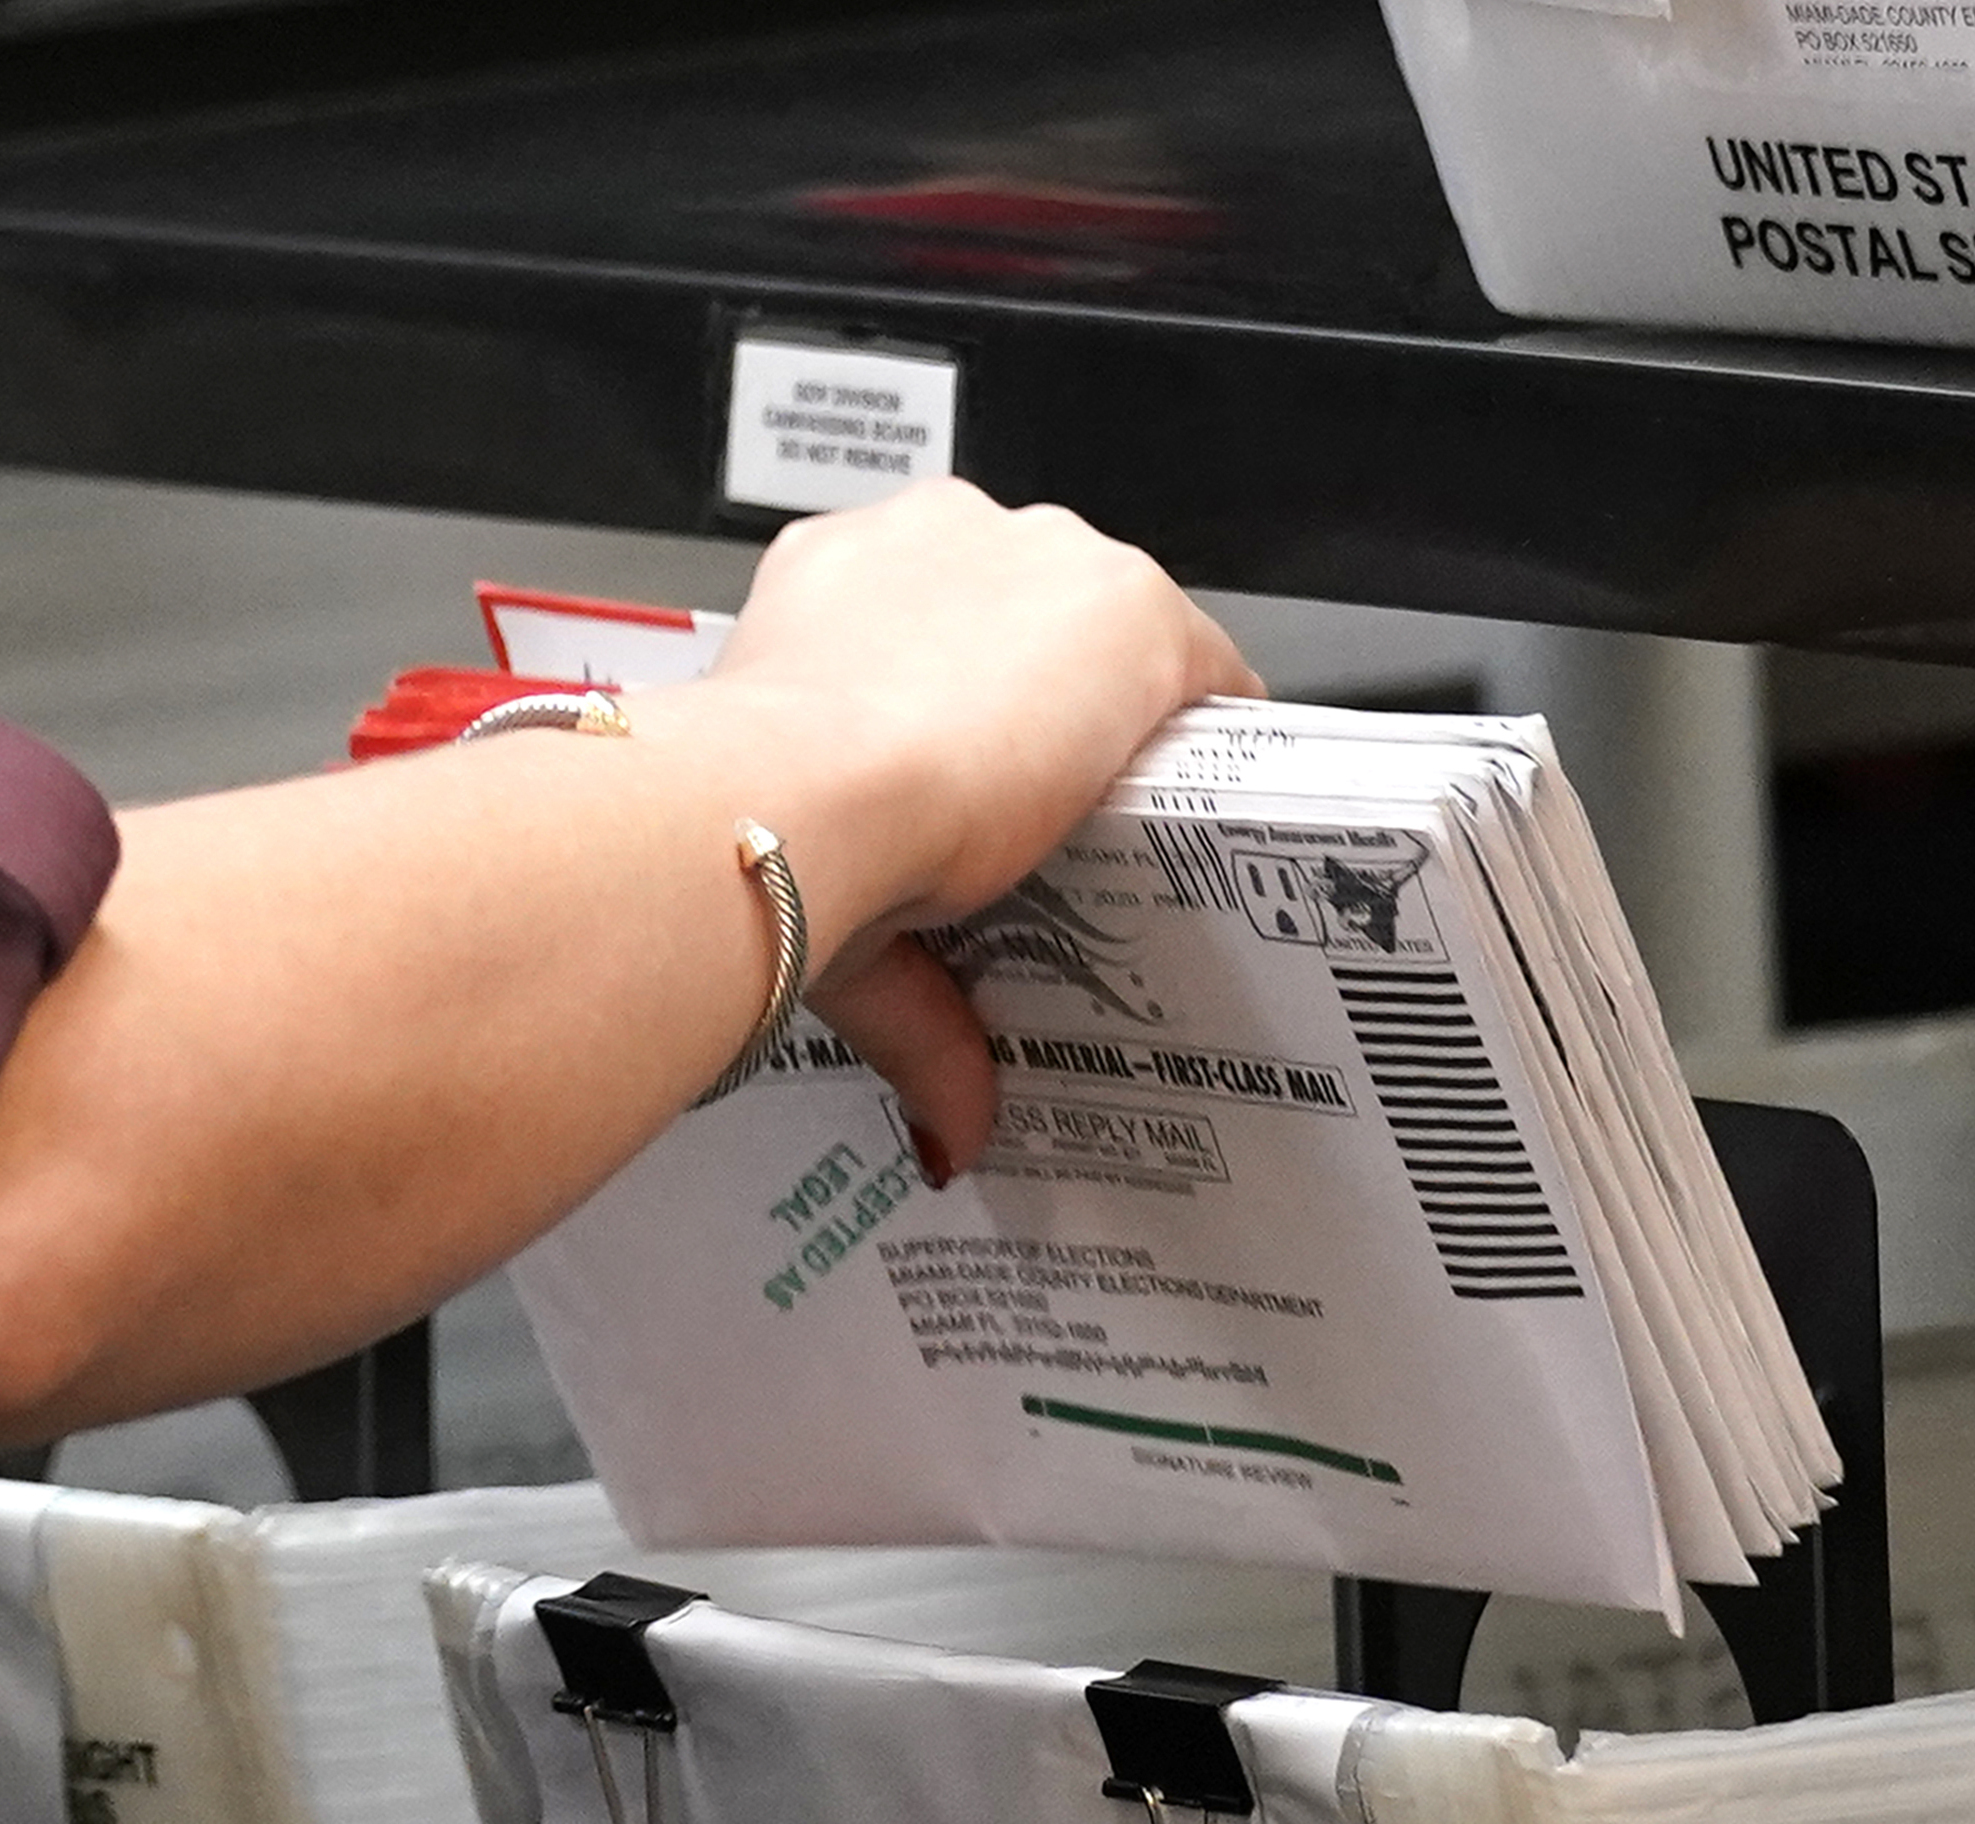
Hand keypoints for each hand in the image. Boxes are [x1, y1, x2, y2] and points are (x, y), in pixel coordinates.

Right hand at [698, 480, 1257, 1181]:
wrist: (798, 796)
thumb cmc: (762, 830)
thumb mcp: (829, 912)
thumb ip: (910, 1008)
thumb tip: (944, 1134)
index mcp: (830, 583)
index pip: (935, 625)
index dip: (966, 710)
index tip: (981, 785)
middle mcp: (934, 539)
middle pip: (1034, 620)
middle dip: (1047, 710)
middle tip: (1046, 820)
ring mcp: (1040, 560)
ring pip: (1118, 633)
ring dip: (1127, 717)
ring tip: (1127, 824)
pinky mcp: (1128, 610)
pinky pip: (1206, 663)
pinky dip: (1212, 732)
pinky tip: (1206, 803)